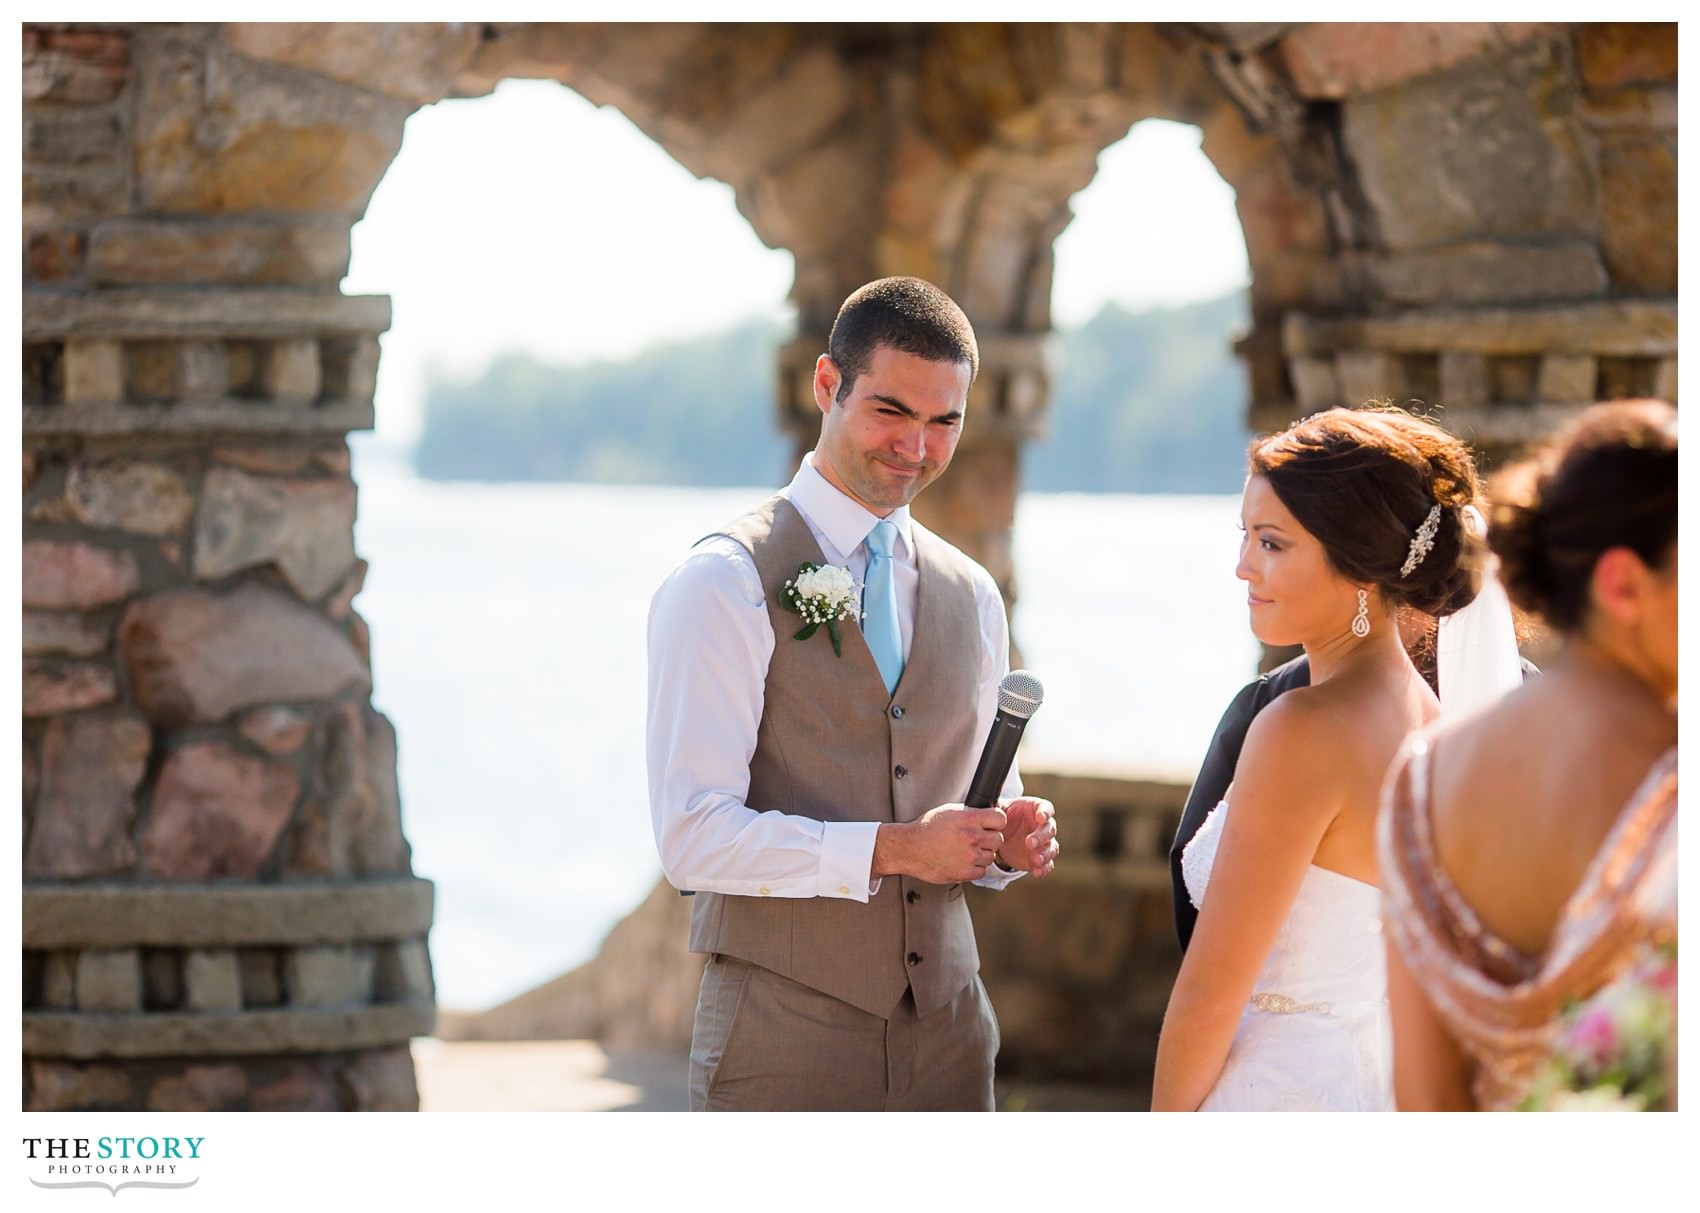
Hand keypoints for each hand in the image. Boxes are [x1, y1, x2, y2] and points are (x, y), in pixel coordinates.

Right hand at [873, 804, 1006, 883]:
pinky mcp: (965, 872)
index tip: (992, 824)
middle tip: (978, 839)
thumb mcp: (948, 811)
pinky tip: (964, 861)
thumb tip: (985, 815)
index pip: (1000, 818)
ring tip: (968, 851)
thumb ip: (969, 813)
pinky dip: (975, 868)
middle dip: (990, 838)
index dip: (996, 821)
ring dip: (982, 854)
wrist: (910, 848)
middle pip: (998, 839)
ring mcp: (969, 856)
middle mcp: (972, 837)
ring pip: (991, 856)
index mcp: (968, 819)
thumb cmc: (926, 829)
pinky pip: (982, 871)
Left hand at [993, 796, 1058, 877]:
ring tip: (1036, 860)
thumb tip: (988, 801)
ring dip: (1045, 854)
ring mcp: (1044, 843)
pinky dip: (1044, 869)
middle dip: (1041, 836)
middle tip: (1029, 842)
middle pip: (1050, 830)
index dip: (1045, 813)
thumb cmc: (1006, 817)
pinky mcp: (1040, 857)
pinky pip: (1048, 864)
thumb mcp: (1001, 809)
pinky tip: (1037, 872)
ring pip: (1051, 848)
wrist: (1004, 835)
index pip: (1047, 808)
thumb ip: (998, 806)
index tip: (1040, 817)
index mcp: (1036, 809)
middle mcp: (1044, 826)